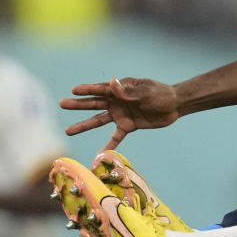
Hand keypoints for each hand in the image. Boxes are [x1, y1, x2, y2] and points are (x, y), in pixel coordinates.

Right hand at [59, 77, 180, 150]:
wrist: (175, 105)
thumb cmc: (160, 94)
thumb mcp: (145, 92)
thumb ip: (128, 91)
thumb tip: (112, 82)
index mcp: (121, 89)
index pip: (101, 89)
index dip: (87, 89)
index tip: (73, 90)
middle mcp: (117, 101)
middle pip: (94, 103)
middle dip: (78, 104)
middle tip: (61, 104)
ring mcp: (121, 114)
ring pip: (99, 120)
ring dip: (84, 125)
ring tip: (68, 131)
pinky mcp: (128, 126)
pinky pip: (115, 137)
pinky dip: (108, 145)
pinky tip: (99, 154)